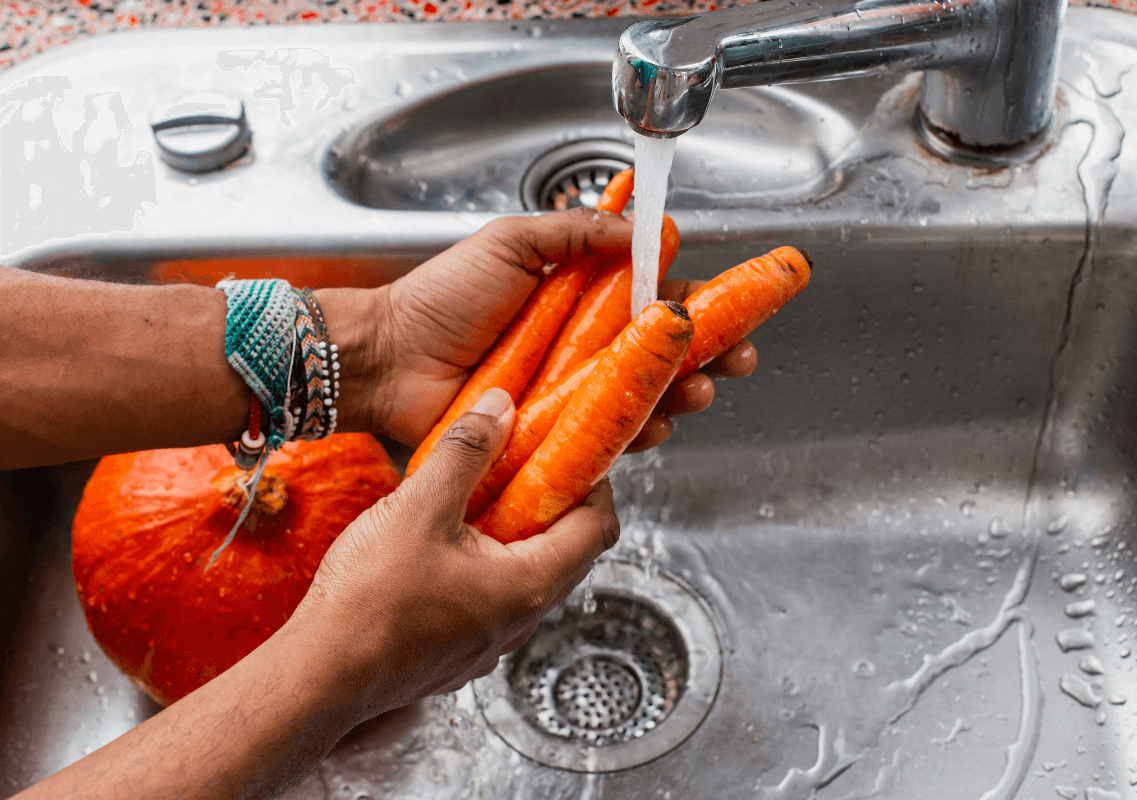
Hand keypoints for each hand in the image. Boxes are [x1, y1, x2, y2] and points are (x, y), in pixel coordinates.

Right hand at [291, 388, 618, 719]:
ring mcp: (490, 642)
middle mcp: (521, 620)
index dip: (595, 485)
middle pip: (568, 552)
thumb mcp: (419, 506)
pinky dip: (484, 565)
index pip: (600, 528)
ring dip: (515, 535)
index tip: (571, 454)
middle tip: (524, 466)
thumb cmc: (369, 601)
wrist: (320, 676)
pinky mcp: (459, 653)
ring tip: (478, 499)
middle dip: (553, 505)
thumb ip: (465, 451)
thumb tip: (501, 408)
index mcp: (530, 585)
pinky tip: (443, 544)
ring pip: (527, 576)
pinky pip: (491, 599)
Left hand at [319, 208, 756, 450]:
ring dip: (681, 397)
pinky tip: (655, 428)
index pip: (651, 298)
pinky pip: (606, 439)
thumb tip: (641, 227)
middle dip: (708, 358)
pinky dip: (637, 436)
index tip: (733, 308)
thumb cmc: (440, 299)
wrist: (390, 359)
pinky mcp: (553, 434)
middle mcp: (580, 346)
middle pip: (661, 354)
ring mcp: (568, 394)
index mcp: (578, 296)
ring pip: (643, 398)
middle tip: (735, 360)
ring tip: (697, 393)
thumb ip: (577, 231)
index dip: (695, 306)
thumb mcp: (512, 241)